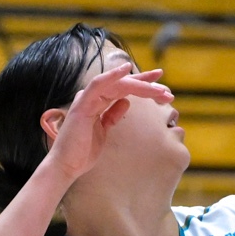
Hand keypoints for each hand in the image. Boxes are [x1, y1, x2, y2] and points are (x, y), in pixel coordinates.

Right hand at [38, 65, 172, 182]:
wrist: (67, 165)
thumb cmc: (83, 151)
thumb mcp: (104, 130)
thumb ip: (112, 115)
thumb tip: (126, 102)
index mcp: (98, 102)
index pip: (123, 89)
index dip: (143, 85)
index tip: (163, 87)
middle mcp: (92, 97)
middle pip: (123, 84)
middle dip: (147, 84)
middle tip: (167, 89)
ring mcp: (86, 99)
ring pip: (117, 84)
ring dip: (140, 85)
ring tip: (160, 90)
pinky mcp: (82, 105)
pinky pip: (98, 85)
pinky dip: (112, 76)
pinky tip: (126, 69)